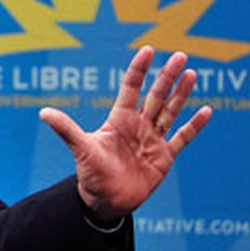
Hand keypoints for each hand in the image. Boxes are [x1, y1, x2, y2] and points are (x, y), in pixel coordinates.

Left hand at [39, 46, 210, 220]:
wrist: (105, 201)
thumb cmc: (91, 173)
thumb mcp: (81, 148)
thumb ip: (66, 129)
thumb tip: (43, 112)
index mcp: (119, 119)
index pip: (131, 87)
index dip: (139, 69)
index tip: (147, 50)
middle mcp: (138, 125)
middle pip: (156, 95)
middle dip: (167, 76)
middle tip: (180, 55)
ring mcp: (153, 140)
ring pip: (170, 111)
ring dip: (182, 93)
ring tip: (191, 73)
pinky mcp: (164, 157)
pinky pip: (182, 138)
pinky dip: (194, 126)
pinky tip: (206, 110)